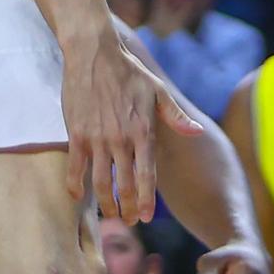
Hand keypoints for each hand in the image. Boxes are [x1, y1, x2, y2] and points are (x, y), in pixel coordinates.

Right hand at [61, 27, 199, 221]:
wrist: (93, 52)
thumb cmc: (127, 70)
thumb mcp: (157, 90)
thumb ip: (176, 116)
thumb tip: (198, 132)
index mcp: (143, 131)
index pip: (147, 177)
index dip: (146, 202)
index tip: (145, 219)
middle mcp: (121, 139)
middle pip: (125, 186)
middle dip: (126, 209)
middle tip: (127, 221)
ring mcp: (97, 137)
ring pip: (101, 182)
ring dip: (105, 204)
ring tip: (109, 214)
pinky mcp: (77, 132)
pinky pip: (75, 166)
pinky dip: (76, 185)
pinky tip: (78, 196)